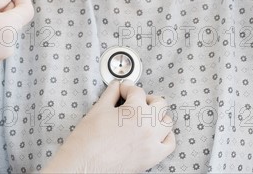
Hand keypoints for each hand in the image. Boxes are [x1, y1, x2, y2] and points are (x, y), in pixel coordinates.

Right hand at [43, 80, 175, 173]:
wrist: (83, 166)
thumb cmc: (88, 141)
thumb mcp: (98, 109)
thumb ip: (111, 93)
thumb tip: (117, 86)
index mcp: (135, 111)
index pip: (137, 91)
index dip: (127, 88)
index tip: (122, 90)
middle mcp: (147, 126)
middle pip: (159, 103)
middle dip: (147, 98)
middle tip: (135, 100)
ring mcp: (151, 143)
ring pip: (167, 122)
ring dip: (158, 116)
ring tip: (146, 115)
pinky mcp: (151, 158)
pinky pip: (169, 144)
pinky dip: (165, 136)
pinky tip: (154, 133)